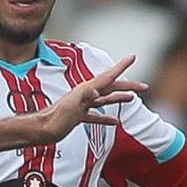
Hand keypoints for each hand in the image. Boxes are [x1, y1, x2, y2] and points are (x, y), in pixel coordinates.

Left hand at [25, 55, 150, 144]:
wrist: (42, 130)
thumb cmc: (55, 118)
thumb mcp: (71, 105)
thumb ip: (83, 96)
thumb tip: (97, 93)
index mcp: (87, 89)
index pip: (108, 76)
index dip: (121, 66)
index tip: (133, 57)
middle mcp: (86, 95)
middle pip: (111, 87)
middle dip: (128, 86)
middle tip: (144, 86)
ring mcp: (82, 106)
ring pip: (105, 100)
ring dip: (119, 98)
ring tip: (132, 98)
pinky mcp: (78, 117)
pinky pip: (96, 116)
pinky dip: (107, 117)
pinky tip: (115, 122)